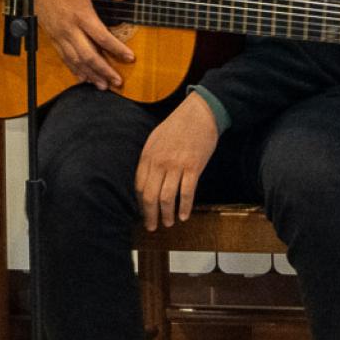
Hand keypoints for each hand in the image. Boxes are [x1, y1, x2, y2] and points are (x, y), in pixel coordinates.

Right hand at [33, 0, 134, 89]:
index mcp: (81, 14)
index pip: (102, 37)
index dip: (117, 49)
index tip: (130, 58)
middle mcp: (70, 28)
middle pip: (88, 55)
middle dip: (104, 71)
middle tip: (116, 82)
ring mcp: (60, 34)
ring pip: (75, 60)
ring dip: (89, 74)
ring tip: (102, 85)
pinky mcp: (53, 36)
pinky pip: (63, 57)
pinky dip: (73, 69)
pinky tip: (82, 77)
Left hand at [135, 94, 219, 230]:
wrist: (200, 113)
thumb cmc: (178, 125)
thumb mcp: (156, 139)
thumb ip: (150, 159)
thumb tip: (147, 179)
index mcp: (148, 156)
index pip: (139, 186)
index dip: (140, 203)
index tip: (143, 213)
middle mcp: (159, 162)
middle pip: (150, 196)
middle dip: (150, 215)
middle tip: (152, 226)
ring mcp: (176, 165)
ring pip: (167, 198)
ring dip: (167, 214)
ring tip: (168, 223)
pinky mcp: (193, 167)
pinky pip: (187, 193)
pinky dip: (185, 207)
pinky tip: (184, 216)